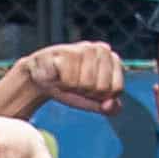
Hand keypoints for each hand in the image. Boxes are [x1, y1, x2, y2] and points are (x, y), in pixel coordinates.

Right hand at [8, 41, 126, 114]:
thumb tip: (109, 105)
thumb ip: (110, 108)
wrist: (42, 80)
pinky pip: (69, 80)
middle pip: (101, 88)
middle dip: (87, 93)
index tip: (90, 91)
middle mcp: (101, 50)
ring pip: (86, 84)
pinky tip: (56, 76)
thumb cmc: (71, 89)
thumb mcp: (93, 101)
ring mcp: (83, 48)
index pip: (116, 89)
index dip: (101, 96)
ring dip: (73, 88)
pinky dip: (60, 84)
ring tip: (66, 80)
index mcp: (113, 60)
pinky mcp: (63, 52)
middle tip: (75, 86)